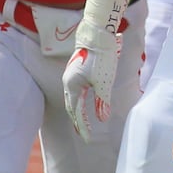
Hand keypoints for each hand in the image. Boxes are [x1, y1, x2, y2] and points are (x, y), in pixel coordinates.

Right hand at [62, 19, 121, 140]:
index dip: (83, 127)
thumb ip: (102, 101)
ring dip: (78, 111)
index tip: (88, 139)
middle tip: (85, 134)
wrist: (97, 33)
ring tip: (83, 122)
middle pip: (72, 106)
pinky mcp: (77, 69)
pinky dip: (80, 100)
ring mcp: (71, 75)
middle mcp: (68, 82)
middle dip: (78, 121)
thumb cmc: (101, 56)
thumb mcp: (104, 81)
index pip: (76, 112)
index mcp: (72, 86)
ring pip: (74, 98)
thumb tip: (102, 119)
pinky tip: (85, 101)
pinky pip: (77, 90)